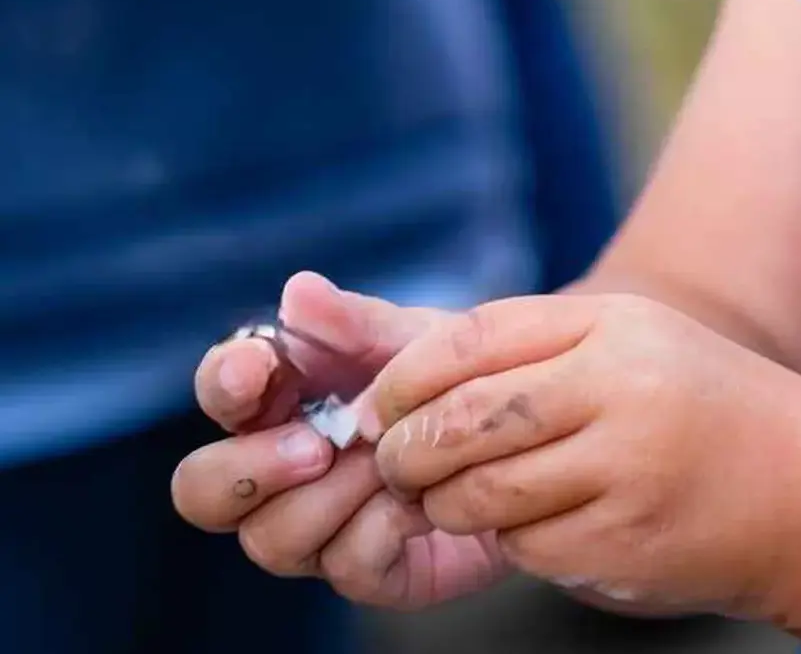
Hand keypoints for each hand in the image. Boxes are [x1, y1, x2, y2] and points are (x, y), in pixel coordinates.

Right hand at [172, 273, 507, 612]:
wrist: (532, 436)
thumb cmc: (457, 378)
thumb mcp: (415, 339)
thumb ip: (356, 323)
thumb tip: (296, 292)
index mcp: (283, 399)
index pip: (221, 392)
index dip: (226, 381)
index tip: (257, 369)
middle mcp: (280, 471)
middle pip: (204, 490)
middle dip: (248, 470)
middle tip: (316, 445)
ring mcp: (318, 529)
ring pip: (271, 537)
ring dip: (333, 496)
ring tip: (388, 460)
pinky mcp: (368, 572)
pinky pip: (346, 564)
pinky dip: (384, 526)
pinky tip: (421, 498)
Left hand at [366, 291, 800, 621]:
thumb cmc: (697, 407)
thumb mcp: (628, 346)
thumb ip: (531, 352)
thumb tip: (401, 383)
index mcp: (614, 324)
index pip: (475, 337)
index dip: (408, 375)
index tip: (375, 406)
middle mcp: (620, 385)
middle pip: (467, 418)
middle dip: (410, 450)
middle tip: (397, 466)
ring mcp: (626, 467)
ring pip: (485, 491)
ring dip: (453, 504)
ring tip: (462, 499)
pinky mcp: (626, 541)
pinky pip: (528, 547)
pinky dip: (514, 543)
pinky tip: (542, 527)